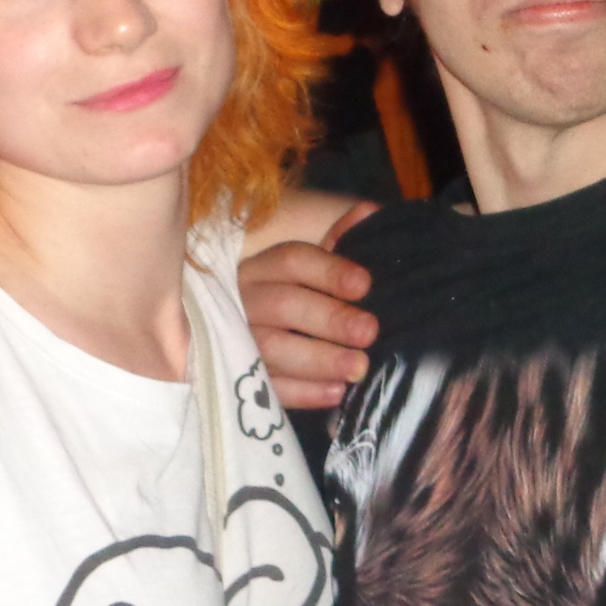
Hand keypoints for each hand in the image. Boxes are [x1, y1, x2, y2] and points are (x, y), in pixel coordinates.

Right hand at [241, 201, 379, 409]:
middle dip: (330, 319)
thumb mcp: (311, 265)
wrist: (235, 329)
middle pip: (284, 304)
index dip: (330, 270)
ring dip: (319, 359)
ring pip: (272, 348)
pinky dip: (302, 392)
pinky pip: (267, 387)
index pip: (292, 259)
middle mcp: (245, 299)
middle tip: (370, 331)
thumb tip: (370, 212)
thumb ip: (340, 239)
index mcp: (264, 266)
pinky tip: (336, 393)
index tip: (365, 285)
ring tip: (359, 367)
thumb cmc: (292, 293)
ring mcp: (236, 340)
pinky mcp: (238, 378)